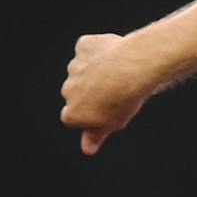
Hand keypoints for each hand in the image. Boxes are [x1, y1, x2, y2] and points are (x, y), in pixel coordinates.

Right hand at [60, 33, 156, 154]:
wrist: (130, 70)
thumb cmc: (122, 101)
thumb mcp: (111, 124)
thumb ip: (95, 136)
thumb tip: (87, 150)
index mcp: (72, 113)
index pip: (75, 116)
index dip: (92, 114)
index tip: (107, 110)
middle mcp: (67, 90)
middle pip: (78, 92)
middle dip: (94, 92)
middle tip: (117, 92)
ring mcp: (74, 67)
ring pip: (84, 70)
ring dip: (98, 71)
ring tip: (120, 74)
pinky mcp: (83, 46)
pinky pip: (90, 49)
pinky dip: (100, 51)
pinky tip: (115, 56)